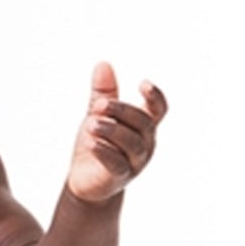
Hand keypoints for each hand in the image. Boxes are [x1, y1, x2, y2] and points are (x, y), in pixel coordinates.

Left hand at [65, 61, 167, 204]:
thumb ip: (103, 94)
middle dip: (121, 111)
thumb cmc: (97, 145)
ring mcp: (136, 161)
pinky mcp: (121, 176)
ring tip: (91, 123)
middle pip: (142, 122)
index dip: (155, 97)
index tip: (143, 84)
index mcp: (144, 126)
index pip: (158, 109)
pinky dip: (104, 151)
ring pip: (131, 142)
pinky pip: (116, 162)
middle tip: (99, 105)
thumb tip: (103, 63)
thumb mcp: (98, 116)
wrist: (86, 181)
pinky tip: (91, 142)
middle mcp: (145, 143)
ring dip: (111, 130)